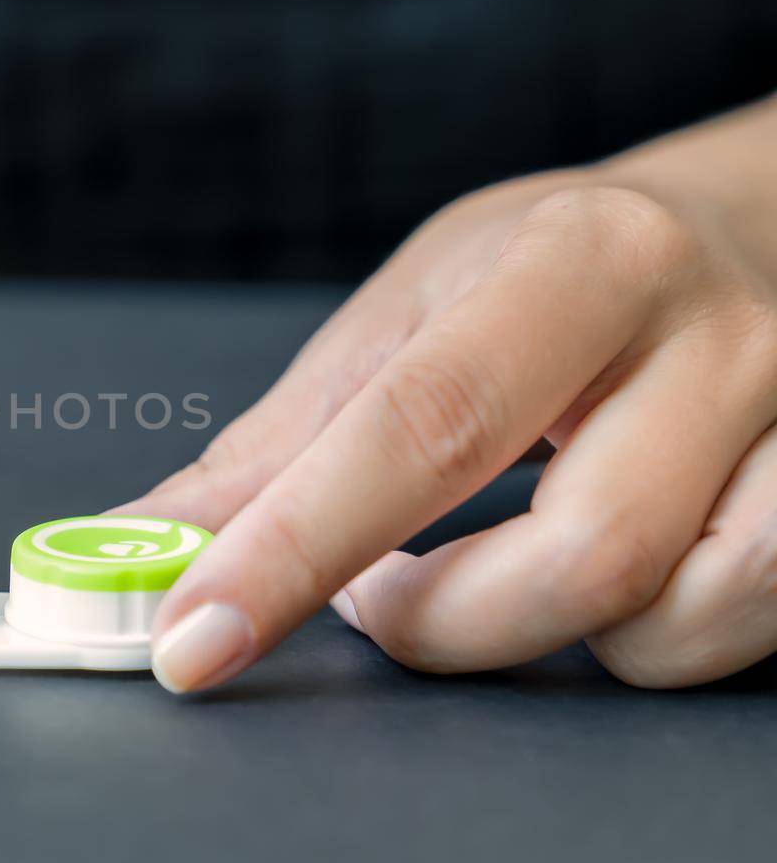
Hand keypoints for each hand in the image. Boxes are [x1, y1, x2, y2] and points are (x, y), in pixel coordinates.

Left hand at [123, 100, 776, 689]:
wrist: (752, 222)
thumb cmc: (555, 271)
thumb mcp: (412, 312)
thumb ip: (286, 441)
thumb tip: (146, 543)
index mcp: (576, 264)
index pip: (420, 425)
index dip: (293, 548)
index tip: (191, 636)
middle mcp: (714, 338)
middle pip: (579, 555)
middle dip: (436, 621)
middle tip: (375, 592)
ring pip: (678, 618)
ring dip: (540, 638)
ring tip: (489, 573)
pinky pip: (741, 632)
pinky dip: (639, 640)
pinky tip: (597, 579)